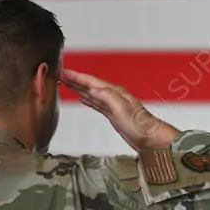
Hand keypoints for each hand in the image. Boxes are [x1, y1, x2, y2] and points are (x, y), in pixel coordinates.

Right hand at [61, 69, 180, 149]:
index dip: (76, 76)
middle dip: (75, 79)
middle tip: (60, 75)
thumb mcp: (121, 108)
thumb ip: (107, 97)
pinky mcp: (112, 114)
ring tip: (68, 83)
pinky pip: (96, 103)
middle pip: (89, 84)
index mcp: (114, 92)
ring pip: (91, 93)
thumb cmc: (139, 125)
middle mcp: (113, 96)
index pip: (91, 81)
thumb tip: (92, 89)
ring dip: (79, 88)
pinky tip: (83, 98)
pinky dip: (88, 99)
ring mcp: (113, 105)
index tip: (63, 71)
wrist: (149, 138)